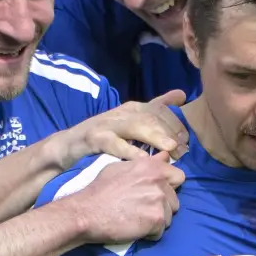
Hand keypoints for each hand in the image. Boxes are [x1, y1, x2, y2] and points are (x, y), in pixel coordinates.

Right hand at [46, 90, 189, 168]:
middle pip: (151, 116)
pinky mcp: (94, 137)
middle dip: (169, 131)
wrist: (69, 145)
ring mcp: (108, 123)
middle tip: (182, 149)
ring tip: (170, 148)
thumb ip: (156, 108)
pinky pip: (114, 143)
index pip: (160, 110)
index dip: (176, 124)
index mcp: (134, 108)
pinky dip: (129, 151)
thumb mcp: (132, 121)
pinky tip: (142, 160)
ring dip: (155, 137)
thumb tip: (181, 94)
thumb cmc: (104, 136)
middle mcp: (123, 112)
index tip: (187, 141)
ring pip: (135, 126)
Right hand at [68, 154, 183, 243]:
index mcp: (152, 166)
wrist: (86, 212)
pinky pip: (161, 231)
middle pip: (175, 200)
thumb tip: (165, 156)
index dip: (169, 186)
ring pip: (169, 216)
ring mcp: (159, 200)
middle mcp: (159, 180)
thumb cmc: (99, 190)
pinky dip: (149, 234)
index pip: (179, 176)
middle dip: (162, 206)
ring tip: (137, 220)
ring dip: (156, 221)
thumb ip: (145, 164)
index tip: (155, 193)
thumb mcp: (120, 168)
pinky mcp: (156, 219)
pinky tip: (135, 229)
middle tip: (142, 210)